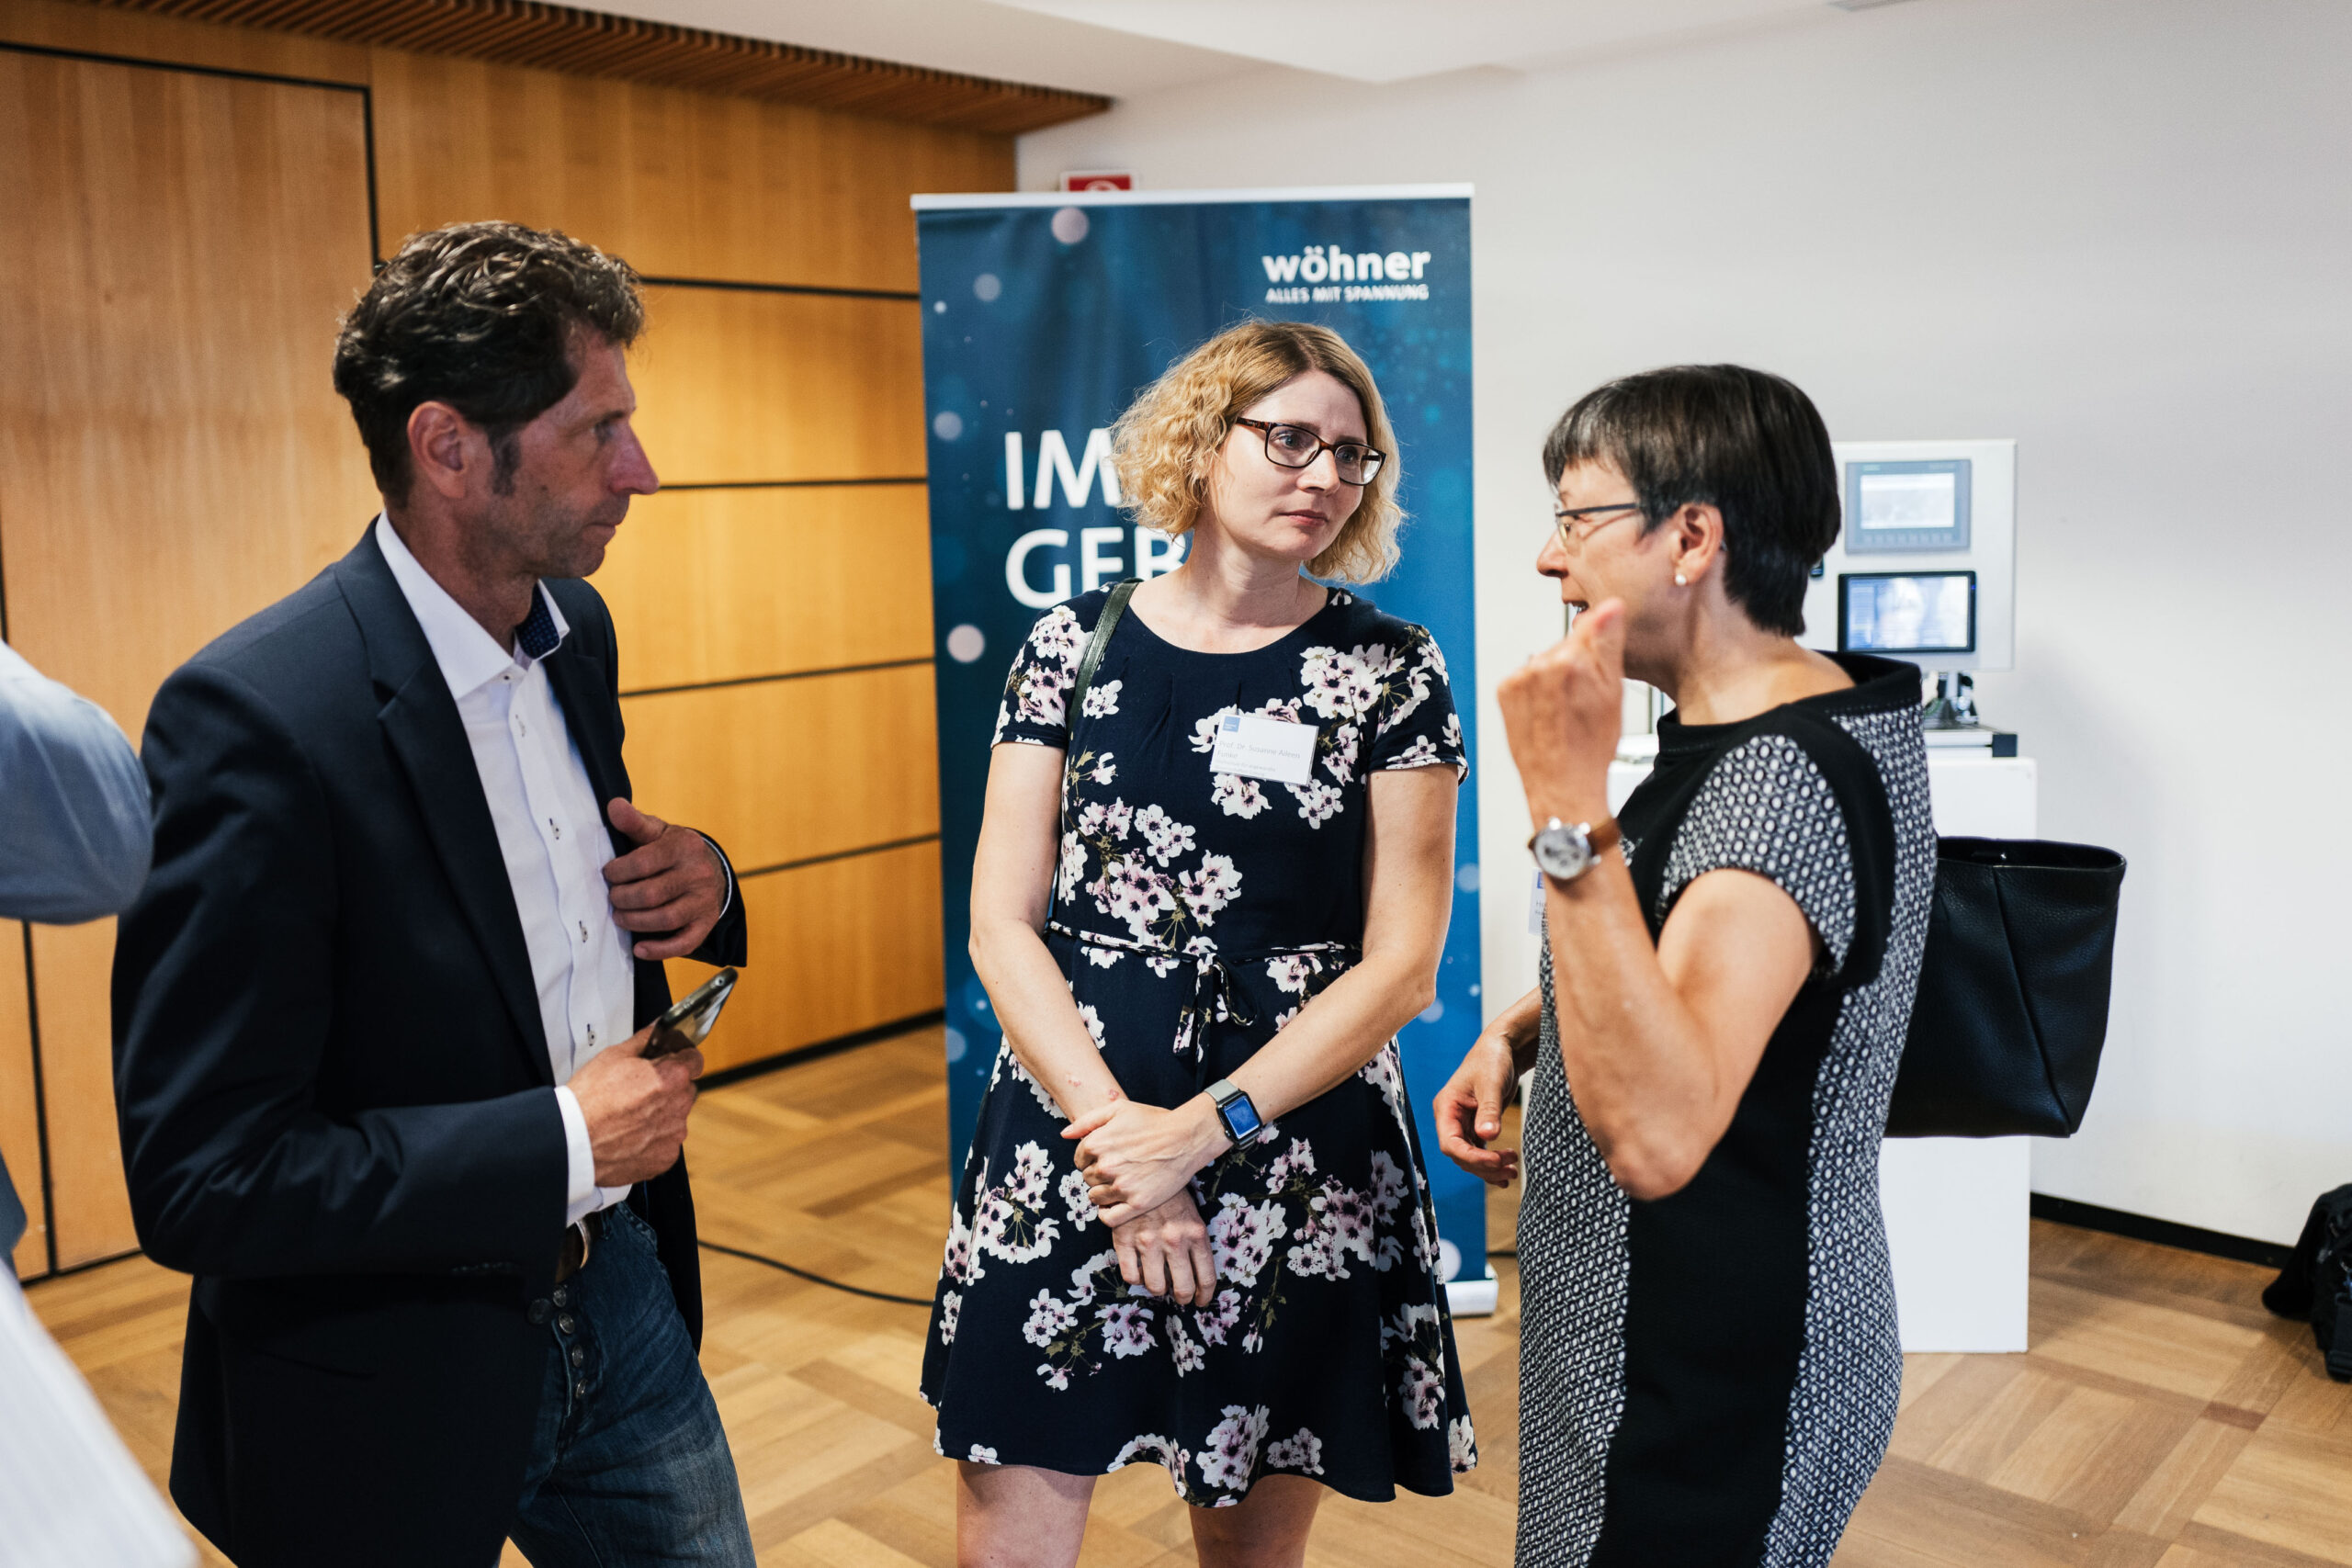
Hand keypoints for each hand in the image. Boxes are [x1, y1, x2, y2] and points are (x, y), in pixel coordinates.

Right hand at [569, 1020, 703, 1184]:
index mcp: (672, 1077)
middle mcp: (679, 1106)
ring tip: (629, 1116)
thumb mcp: (614, 1056)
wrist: (572, 1140)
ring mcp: (673, 1134)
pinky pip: (666, 1143)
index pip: (694, 1060)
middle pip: (685, 1090)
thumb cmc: (588, 1099)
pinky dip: (652, 1140)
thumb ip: (645, 1040)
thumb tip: (659, 1028)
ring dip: (661, 1115)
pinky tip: (629, 1135)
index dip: (680, 1058)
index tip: (669, 1062)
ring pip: (675, 1117)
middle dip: (668, 1088)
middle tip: (639, 1091)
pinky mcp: (665, 1158)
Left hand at [604, 799, 725, 960]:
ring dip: (634, 922)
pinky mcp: (705, 923)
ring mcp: (704, 901)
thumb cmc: (674, 850)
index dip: (618, 872)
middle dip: (623, 899)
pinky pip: (684, 943)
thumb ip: (634, 822)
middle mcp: (698, 874)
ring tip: (620, 917)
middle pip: (651, 894)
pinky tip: (639, 948)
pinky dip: (659, 949)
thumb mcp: (658, 831)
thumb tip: (613, 806)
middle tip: (613, 897)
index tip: (609, 874)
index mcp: (684, 847)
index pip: (643, 863)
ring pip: (664, 919)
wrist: (711, 868)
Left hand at [1064, 1095, 1226, 1228]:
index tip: (1107, 1156)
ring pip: (1095, 1198)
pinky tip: (1116, 1204)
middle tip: (1118, 1168)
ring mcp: (1121, 1187)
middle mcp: (1106, 1167)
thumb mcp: (1118, 1109)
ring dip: (1103, 1192)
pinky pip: (1109, 1218)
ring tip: (1121, 1183)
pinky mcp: (1137, 1204)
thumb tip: (1064, 1135)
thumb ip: (1087, 1121)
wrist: (1186, 1138)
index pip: (1079, 1160)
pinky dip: (1107, 1214)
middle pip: (1087, 1179)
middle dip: (1098, 1174)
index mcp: (1096, 1144)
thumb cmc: (1154, 1121)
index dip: (1091, 1158)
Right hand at [1112, 1191, 1217, 1306]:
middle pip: (1182, 1288)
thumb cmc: (1171, 1193)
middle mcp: (1174, 1240)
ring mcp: (1148, 1241)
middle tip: (1180, 1298)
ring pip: (1156, 1286)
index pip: (1206, 1277)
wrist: (1142, 1168)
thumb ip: (1196, 1242)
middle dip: (1182, 1298)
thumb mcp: (1193, 1214)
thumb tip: (1198, 1275)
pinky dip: (1135, 1279)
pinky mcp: (1124, 1238)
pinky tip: (1139, 1271)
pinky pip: (1130, 1275)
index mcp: (1196, 1234)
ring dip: (1158, 1289)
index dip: (1204, 1295)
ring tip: (1159, 1283)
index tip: (1199, 1300)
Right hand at [1435, 1033, 1522, 1187]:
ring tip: (1512, 1173)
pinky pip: (1481, 1151)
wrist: (1504, 1048)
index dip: (1471, 1157)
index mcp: (1447, 1107)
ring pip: (1471, 1157)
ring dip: (1490, 1168)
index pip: (1450, 1143)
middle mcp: (1451, 1118)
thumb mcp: (1491, 1084)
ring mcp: (1463, 1123)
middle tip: (1510, 1169)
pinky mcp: (1477, 1125)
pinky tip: (1507, 1171)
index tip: (1495, 1161)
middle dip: (1484, 1166)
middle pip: (1460, 1155)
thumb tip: (1487, 1135)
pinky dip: (1492, 1163)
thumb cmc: (1493, 1060)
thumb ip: (1489, 1110)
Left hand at [1496, 598, 1625, 829]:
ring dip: (1555, 679)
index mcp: (1571, 660)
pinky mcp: (1504, 692)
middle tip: (1584, 701)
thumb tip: (1611, 606)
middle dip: (1576, 666)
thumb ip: (1609, 642)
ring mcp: (1518, 679)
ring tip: (1565, 712)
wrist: (1562, 785)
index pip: (1588, 630)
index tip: (1598, 674)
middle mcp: (1539, 665)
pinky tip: (1547, 714)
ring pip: (1545, 662)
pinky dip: (1536, 691)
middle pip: (1565, 647)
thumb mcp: (1613, 692)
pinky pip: (1526, 678)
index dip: (1598, 652)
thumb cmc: (1591, 747)